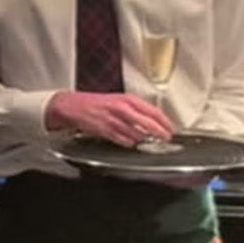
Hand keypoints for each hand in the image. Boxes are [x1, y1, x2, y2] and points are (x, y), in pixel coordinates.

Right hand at [44, 90, 174, 145]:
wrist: (72, 106)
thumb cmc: (97, 103)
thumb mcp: (119, 100)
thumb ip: (136, 109)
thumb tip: (154, 120)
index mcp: (128, 99)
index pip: (154, 111)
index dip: (165, 122)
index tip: (171, 129)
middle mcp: (123, 109)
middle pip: (149, 124)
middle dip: (160, 133)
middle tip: (166, 138)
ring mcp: (114, 120)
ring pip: (138, 134)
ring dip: (144, 139)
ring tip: (144, 139)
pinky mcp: (106, 131)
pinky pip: (124, 141)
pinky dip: (129, 143)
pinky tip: (130, 141)